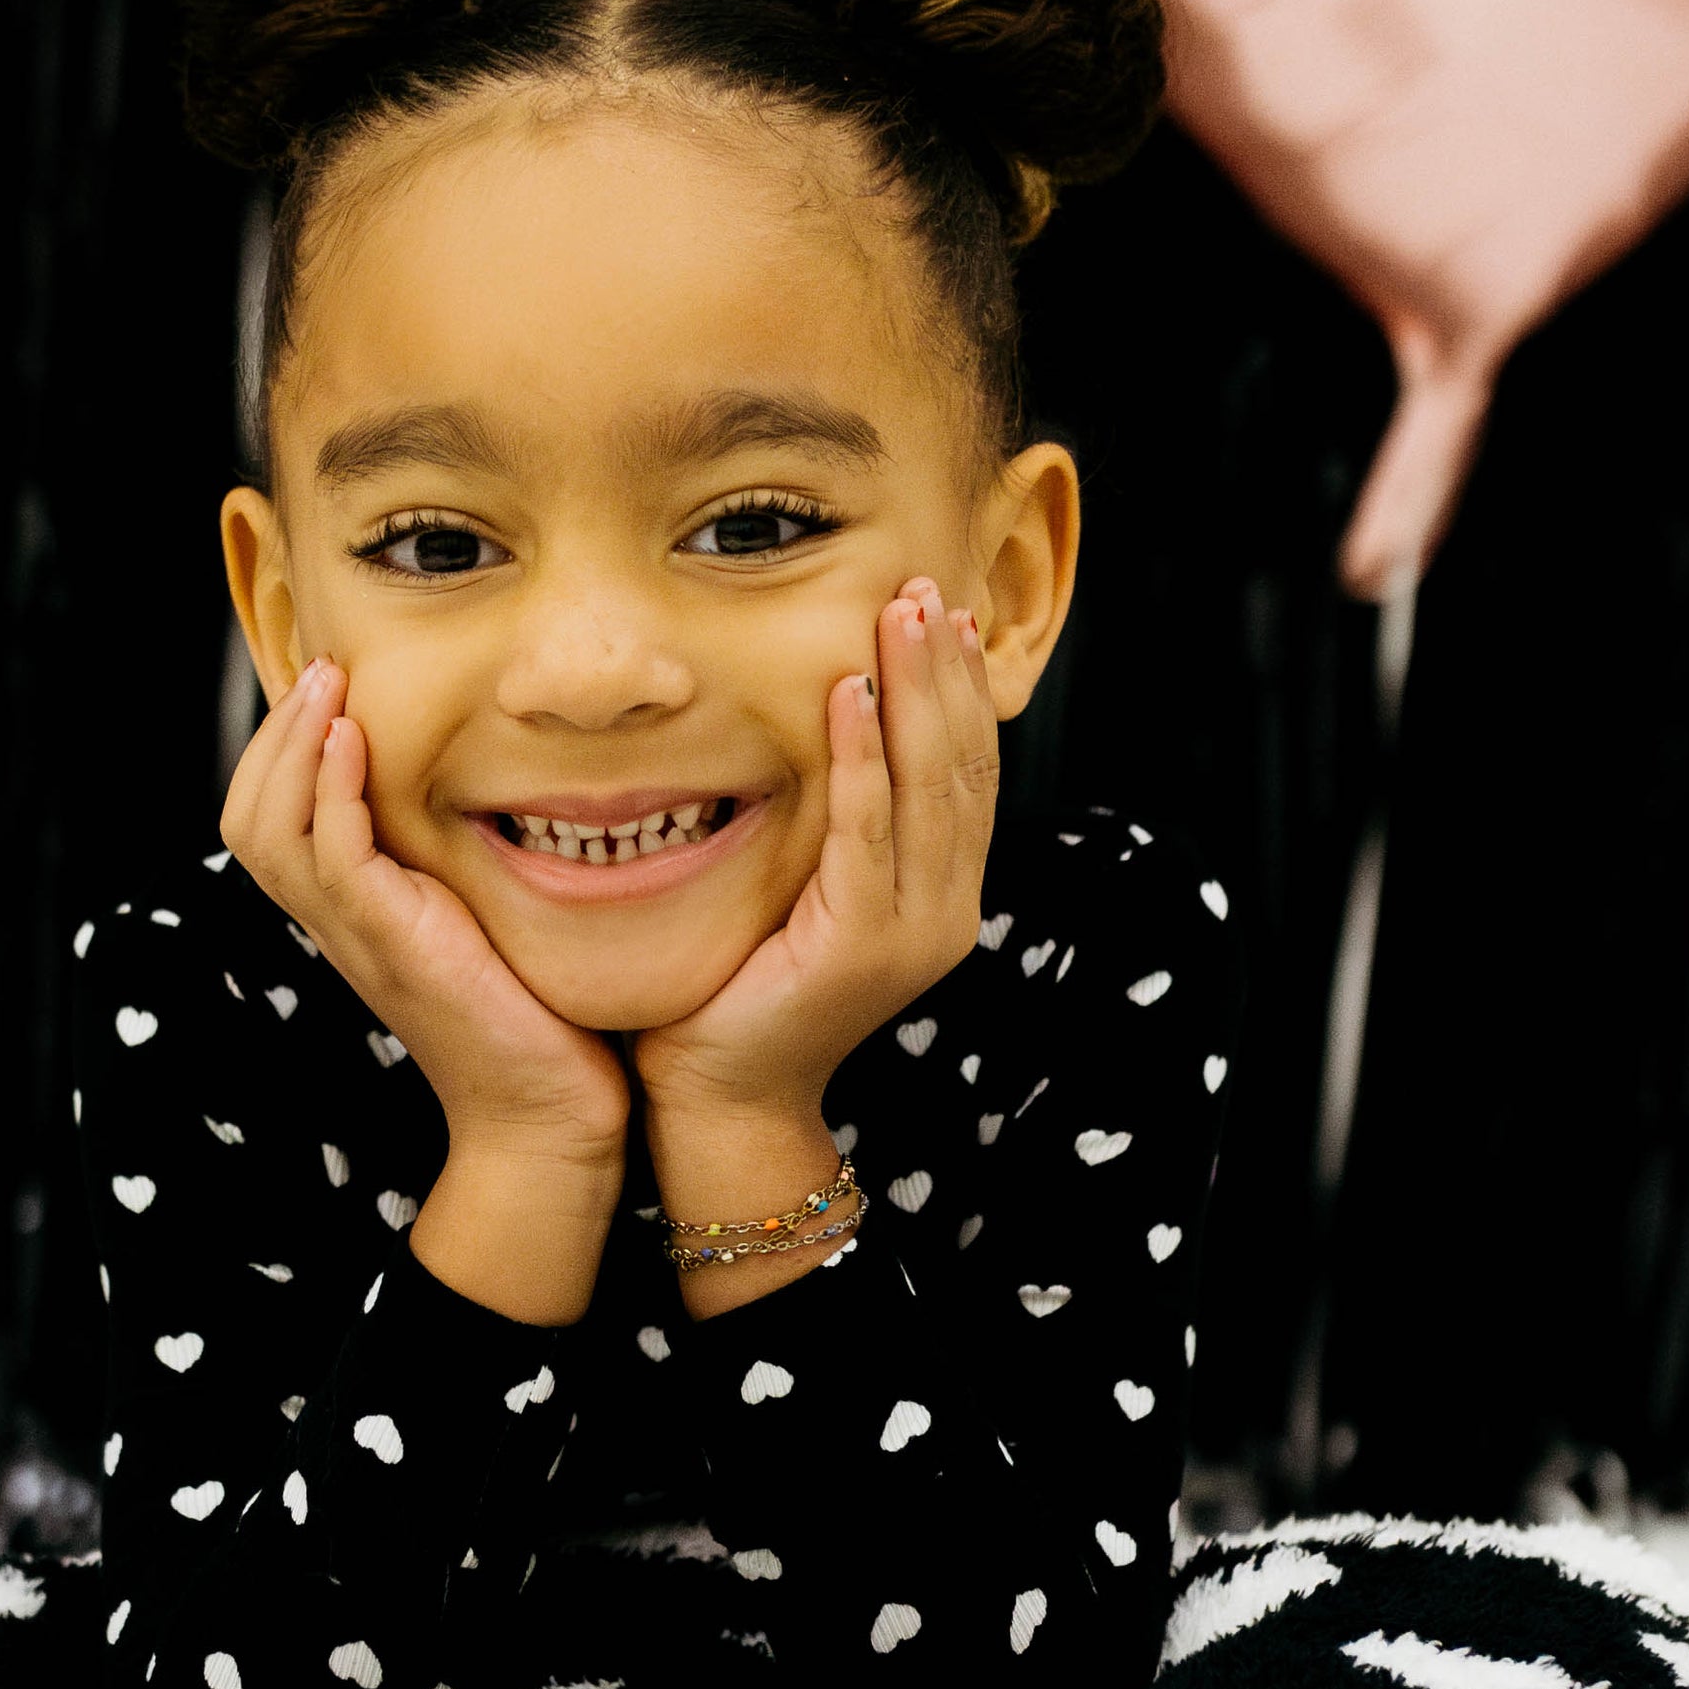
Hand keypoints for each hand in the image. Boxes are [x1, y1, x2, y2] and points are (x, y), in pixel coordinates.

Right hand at [221, 663, 632, 1290]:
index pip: (269, 817)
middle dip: (274, 733)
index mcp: (353, 912)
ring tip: (328, 686)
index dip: (281, 748)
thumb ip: (461, 859)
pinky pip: (333, 858)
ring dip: (293, 745)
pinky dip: (331, 792)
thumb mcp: (484, 916)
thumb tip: (489, 778)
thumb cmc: (534, 1018)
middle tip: (320, 668)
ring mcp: (359, 936)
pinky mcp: (395, 945)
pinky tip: (354, 742)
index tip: (327, 684)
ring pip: (270, 830)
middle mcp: (340, 924)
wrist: (548, 1116)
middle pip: (247, 816)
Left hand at [635, 578, 998, 1145]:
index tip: (946, 611)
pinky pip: (867, 831)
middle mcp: (945, 912)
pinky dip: (863, 758)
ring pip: (929, 786)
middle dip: (946, 670)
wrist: (722, 1100)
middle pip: (962, 765)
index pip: (967, 771)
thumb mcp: (807, 893)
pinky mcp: (860, 946)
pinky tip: (850, 693)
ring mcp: (911, 932)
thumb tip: (825, 723)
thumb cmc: (743, 990)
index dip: (960, 689)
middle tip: (927, 589)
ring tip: (903, 614)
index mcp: (941, 897)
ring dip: (916, 691)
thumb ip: (836, 827)